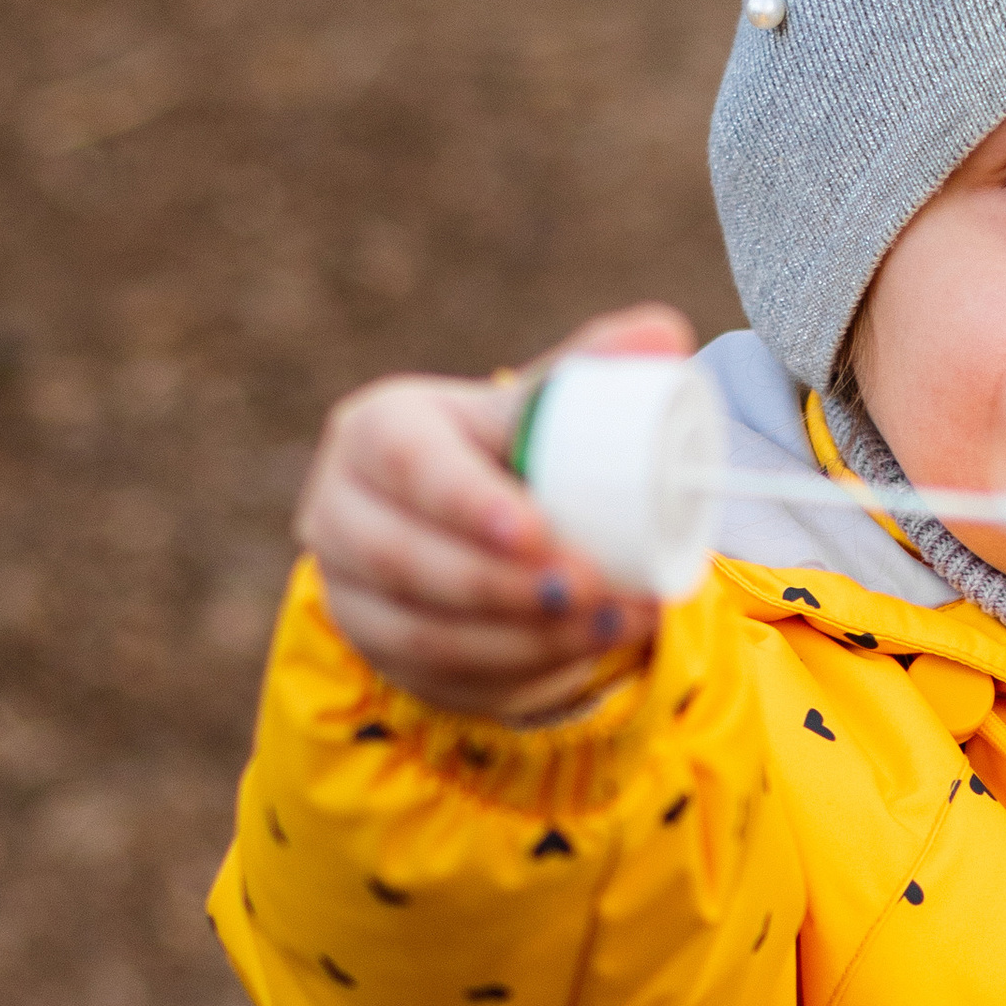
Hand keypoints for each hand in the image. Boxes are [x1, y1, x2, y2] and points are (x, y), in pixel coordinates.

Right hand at [295, 305, 693, 718]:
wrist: (476, 528)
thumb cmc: (510, 453)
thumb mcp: (538, 410)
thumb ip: (595, 369)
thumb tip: (665, 332)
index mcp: (377, 430)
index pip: (411, 465)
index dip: (470, 503)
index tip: (538, 532)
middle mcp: (341, 508)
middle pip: (406, 559)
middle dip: (504, 584)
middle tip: (591, 588)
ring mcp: (349, 588)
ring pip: (425, 629)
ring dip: (524, 636)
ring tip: (612, 623)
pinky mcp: (377, 650)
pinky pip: (444, 674)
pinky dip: (520, 669)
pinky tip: (581, 653)